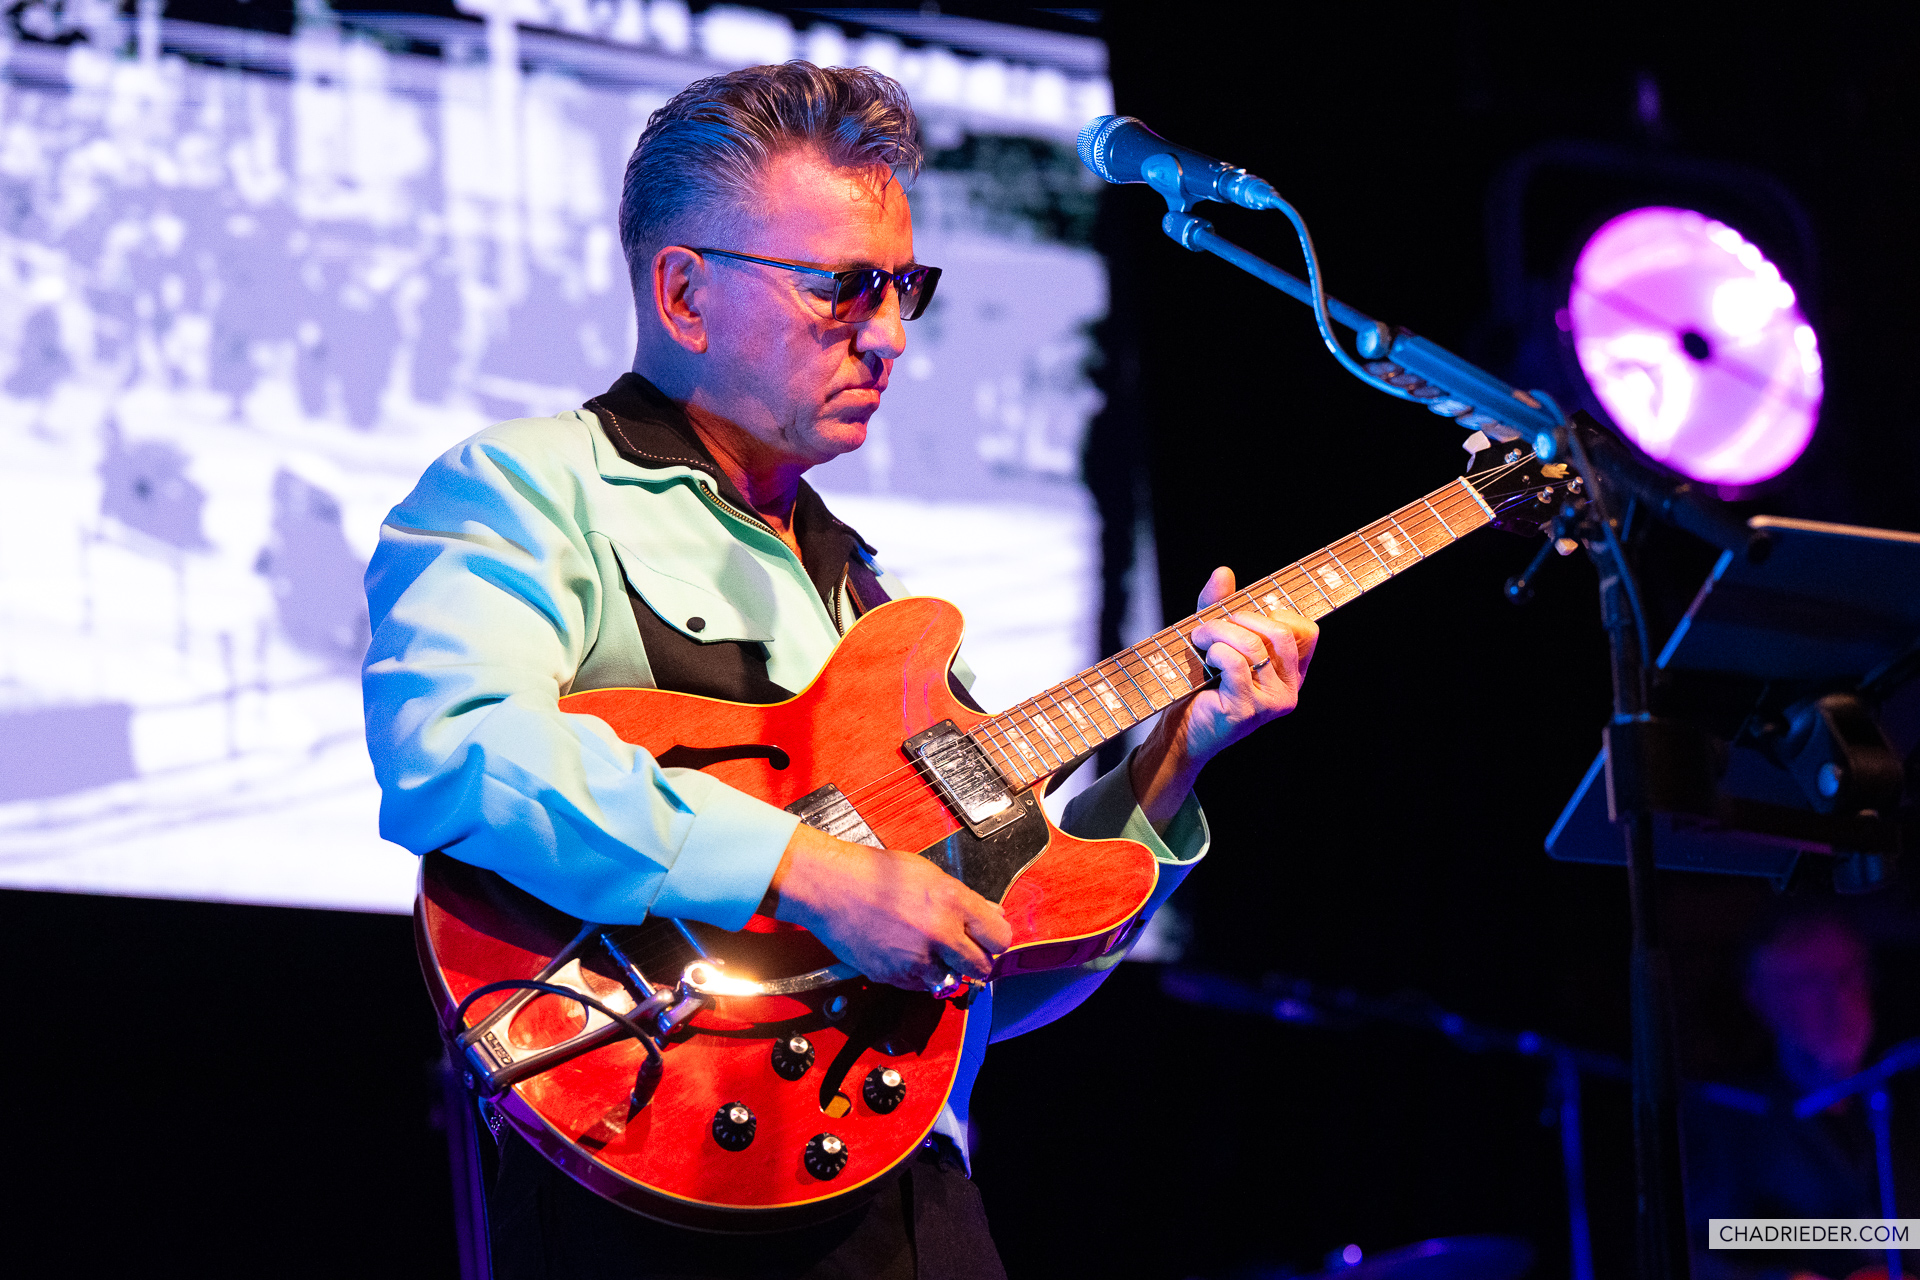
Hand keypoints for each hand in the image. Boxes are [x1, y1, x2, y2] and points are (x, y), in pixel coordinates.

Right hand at [760, 822, 1012, 990]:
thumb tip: (990, 912)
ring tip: (932, 953)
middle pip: (981, 967)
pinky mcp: (893, 975)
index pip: (999, 938)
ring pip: (951, 981)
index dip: (996, 940)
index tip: (990, 941)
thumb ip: (964, 898)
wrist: (831, 886)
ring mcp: (916, 957)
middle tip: (968, 954)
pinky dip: (919, 976)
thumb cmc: (874, 873)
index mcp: (953, 901)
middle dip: (978, 962)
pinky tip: (908, 955)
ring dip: (947, 971)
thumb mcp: (928, 873)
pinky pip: (920, 986)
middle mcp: (939, 932)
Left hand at [1130, 566, 1317, 826]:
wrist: (1180, 731)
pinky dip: (1215, 651)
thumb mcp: (1213, 638)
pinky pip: (1235, 663)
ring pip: (1254, 645)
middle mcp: (1289, 690)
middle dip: (1240, 618)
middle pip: (1282, 633)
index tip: (1241, 615)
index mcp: (1291, 672)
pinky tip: (1204, 659)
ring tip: (1198, 638)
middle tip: (1210, 624)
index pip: (1307, 630)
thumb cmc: (1199, 684)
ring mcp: (1271, 704)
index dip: (1275, 613)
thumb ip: (1220, 605)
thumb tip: (1223, 571)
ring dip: (1218, 632)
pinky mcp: (1247, 711)